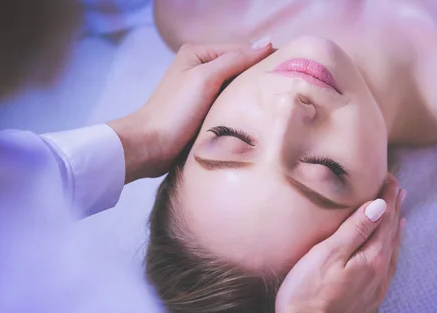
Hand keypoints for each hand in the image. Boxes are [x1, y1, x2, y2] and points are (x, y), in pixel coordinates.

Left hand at [109, 39, 273, 182]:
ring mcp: (200, 91)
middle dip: (256, 79)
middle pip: (237, 69)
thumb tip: (266, 42)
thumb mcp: (205, 79)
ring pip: (234, 89)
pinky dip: (239, 110)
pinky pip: (227, 105)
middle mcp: (199, 68)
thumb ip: (235, 60)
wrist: (150, 146)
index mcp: (197, 53)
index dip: (261, 59)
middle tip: (282, 90)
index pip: (239, 50)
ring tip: (272, 104)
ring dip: (248, 97)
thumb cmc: (175, 111)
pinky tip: (252, 117)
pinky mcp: (202, 112)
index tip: (286, 71)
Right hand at [274, 174, 404, 312]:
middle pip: (391, 234)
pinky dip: (389, 252)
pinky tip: (385, 255)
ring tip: (398, 216)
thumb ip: (355, 230)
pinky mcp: (367, 302)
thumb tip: (381, 206)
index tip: (390, 177)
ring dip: (394, 231)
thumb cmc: (308, 293)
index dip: (387, 196)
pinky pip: (386, 269)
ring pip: (391, 252)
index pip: (384, 219)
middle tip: (397, 190)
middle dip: (394, 210)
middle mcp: (380, 273)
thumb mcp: (328, 254)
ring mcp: (375, 289)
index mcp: (372, 258)